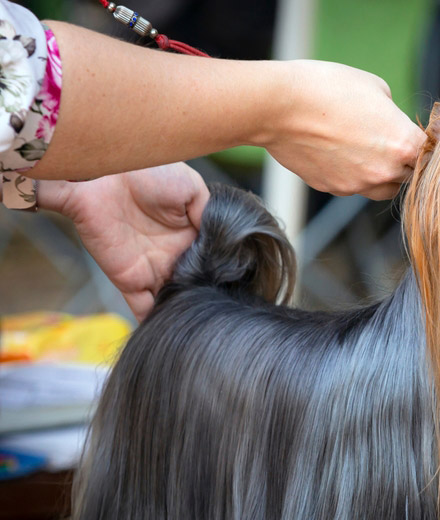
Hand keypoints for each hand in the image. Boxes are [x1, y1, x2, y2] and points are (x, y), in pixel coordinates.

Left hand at [37, 163, 208, 320]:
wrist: (101, 174)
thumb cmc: (146, 171)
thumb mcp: (191, 187)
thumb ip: (210, 215)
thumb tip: (223, 243)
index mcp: (192, 237)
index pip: (212, 263)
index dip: (225, 275)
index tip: (241, 287)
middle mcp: (175, 257)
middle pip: (195, 286)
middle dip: (207, 298)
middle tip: (225, 311)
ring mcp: (153, 270)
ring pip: (174, 301)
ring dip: (185, 312)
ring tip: (205, 328)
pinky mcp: (129, 280)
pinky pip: (144, 309)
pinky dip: (156, 322)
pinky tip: (175, 331)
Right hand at [262, 61, 426, 199]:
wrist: (279, 106)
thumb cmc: (328, 87)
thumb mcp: (375, 87)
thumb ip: (394, 113)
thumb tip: (395, 124)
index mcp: (404, 144)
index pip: (429, 153)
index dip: (424, 142)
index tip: (416, 133)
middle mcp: (386, 171)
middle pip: (410, 175)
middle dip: (405, 160)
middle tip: (388, 139)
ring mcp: (359, 185)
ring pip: (384, 188)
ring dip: (383, 174)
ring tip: (365, 150)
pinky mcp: (335, 189)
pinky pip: (354, 187)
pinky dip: (353, 175)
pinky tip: (338, 152)